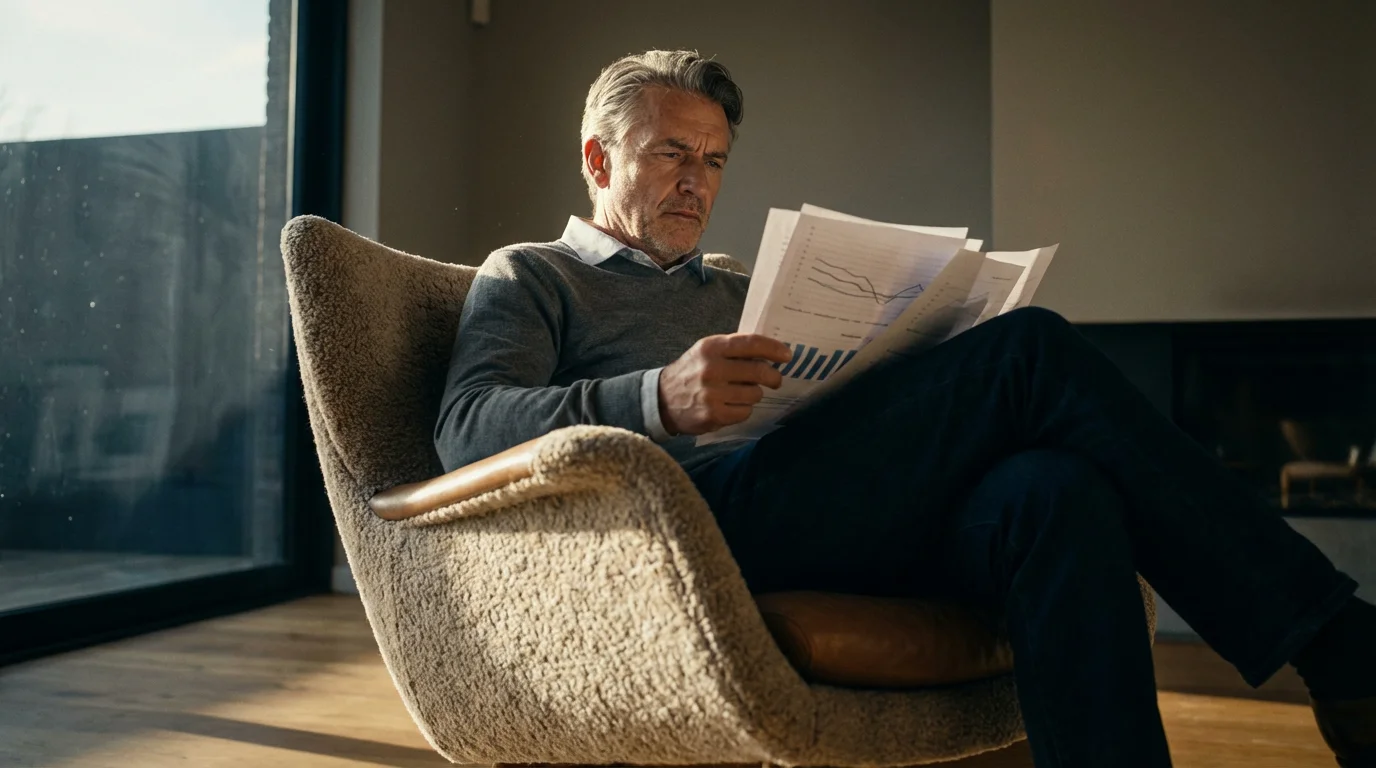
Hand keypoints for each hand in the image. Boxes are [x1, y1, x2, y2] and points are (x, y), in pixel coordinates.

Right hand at [657, 334, 793, 435]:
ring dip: (754, 394)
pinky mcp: (714, 415)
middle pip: (758, 371)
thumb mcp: (706, 351)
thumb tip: (770, 352)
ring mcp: (713, 394)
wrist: (662, 399)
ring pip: (755, 394)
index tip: (787, 355)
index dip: (773, 349)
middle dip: (773, 377)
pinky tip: (730, 406)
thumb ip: (733, 349)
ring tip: (741, 393)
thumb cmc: (691, 372)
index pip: (751, 343)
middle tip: (775, 380)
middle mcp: (712, 369)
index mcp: (711, 348)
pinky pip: (745, 412)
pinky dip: (743, 410)